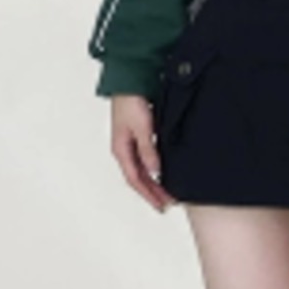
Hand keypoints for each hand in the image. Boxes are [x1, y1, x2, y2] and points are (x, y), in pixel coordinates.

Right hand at [110, 94, 177, 211]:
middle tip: (167, 204)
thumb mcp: (142, 128)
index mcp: (121, 150)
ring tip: (166, 193)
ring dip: (153, 183)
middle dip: (152, 193)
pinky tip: (161, 173)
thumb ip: (148, 150)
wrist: (129, 83)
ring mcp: (130, 144)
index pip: (135, 180)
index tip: (161, 205)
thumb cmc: (131, 102)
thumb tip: (154, 171)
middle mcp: (124, 149)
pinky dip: (153, 170)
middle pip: (138, 178)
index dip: (149, 194)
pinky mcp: (137, 137)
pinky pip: (144, 160)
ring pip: (141, 170)